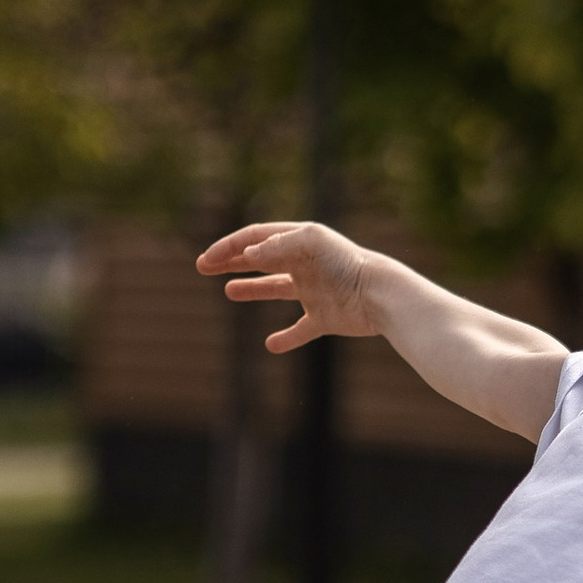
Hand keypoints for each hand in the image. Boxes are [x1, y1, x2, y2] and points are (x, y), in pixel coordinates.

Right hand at [196, 219, 385, 351]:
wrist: (378, 296)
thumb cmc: (347, 265)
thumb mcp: (309, 245)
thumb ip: (277, 246)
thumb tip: (249, 253)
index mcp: (300, 242)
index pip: (256, 239)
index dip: (229, 247)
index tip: (207, 259)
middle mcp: (305, 264)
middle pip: (262, 260)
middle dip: (232, 262)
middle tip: (204, 267)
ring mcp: (314, 292)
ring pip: (277, 289)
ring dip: (252, 289)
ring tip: (229, 292)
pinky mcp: (325, 318)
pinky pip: (301, 330)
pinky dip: (286, 338)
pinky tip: (272, 344)